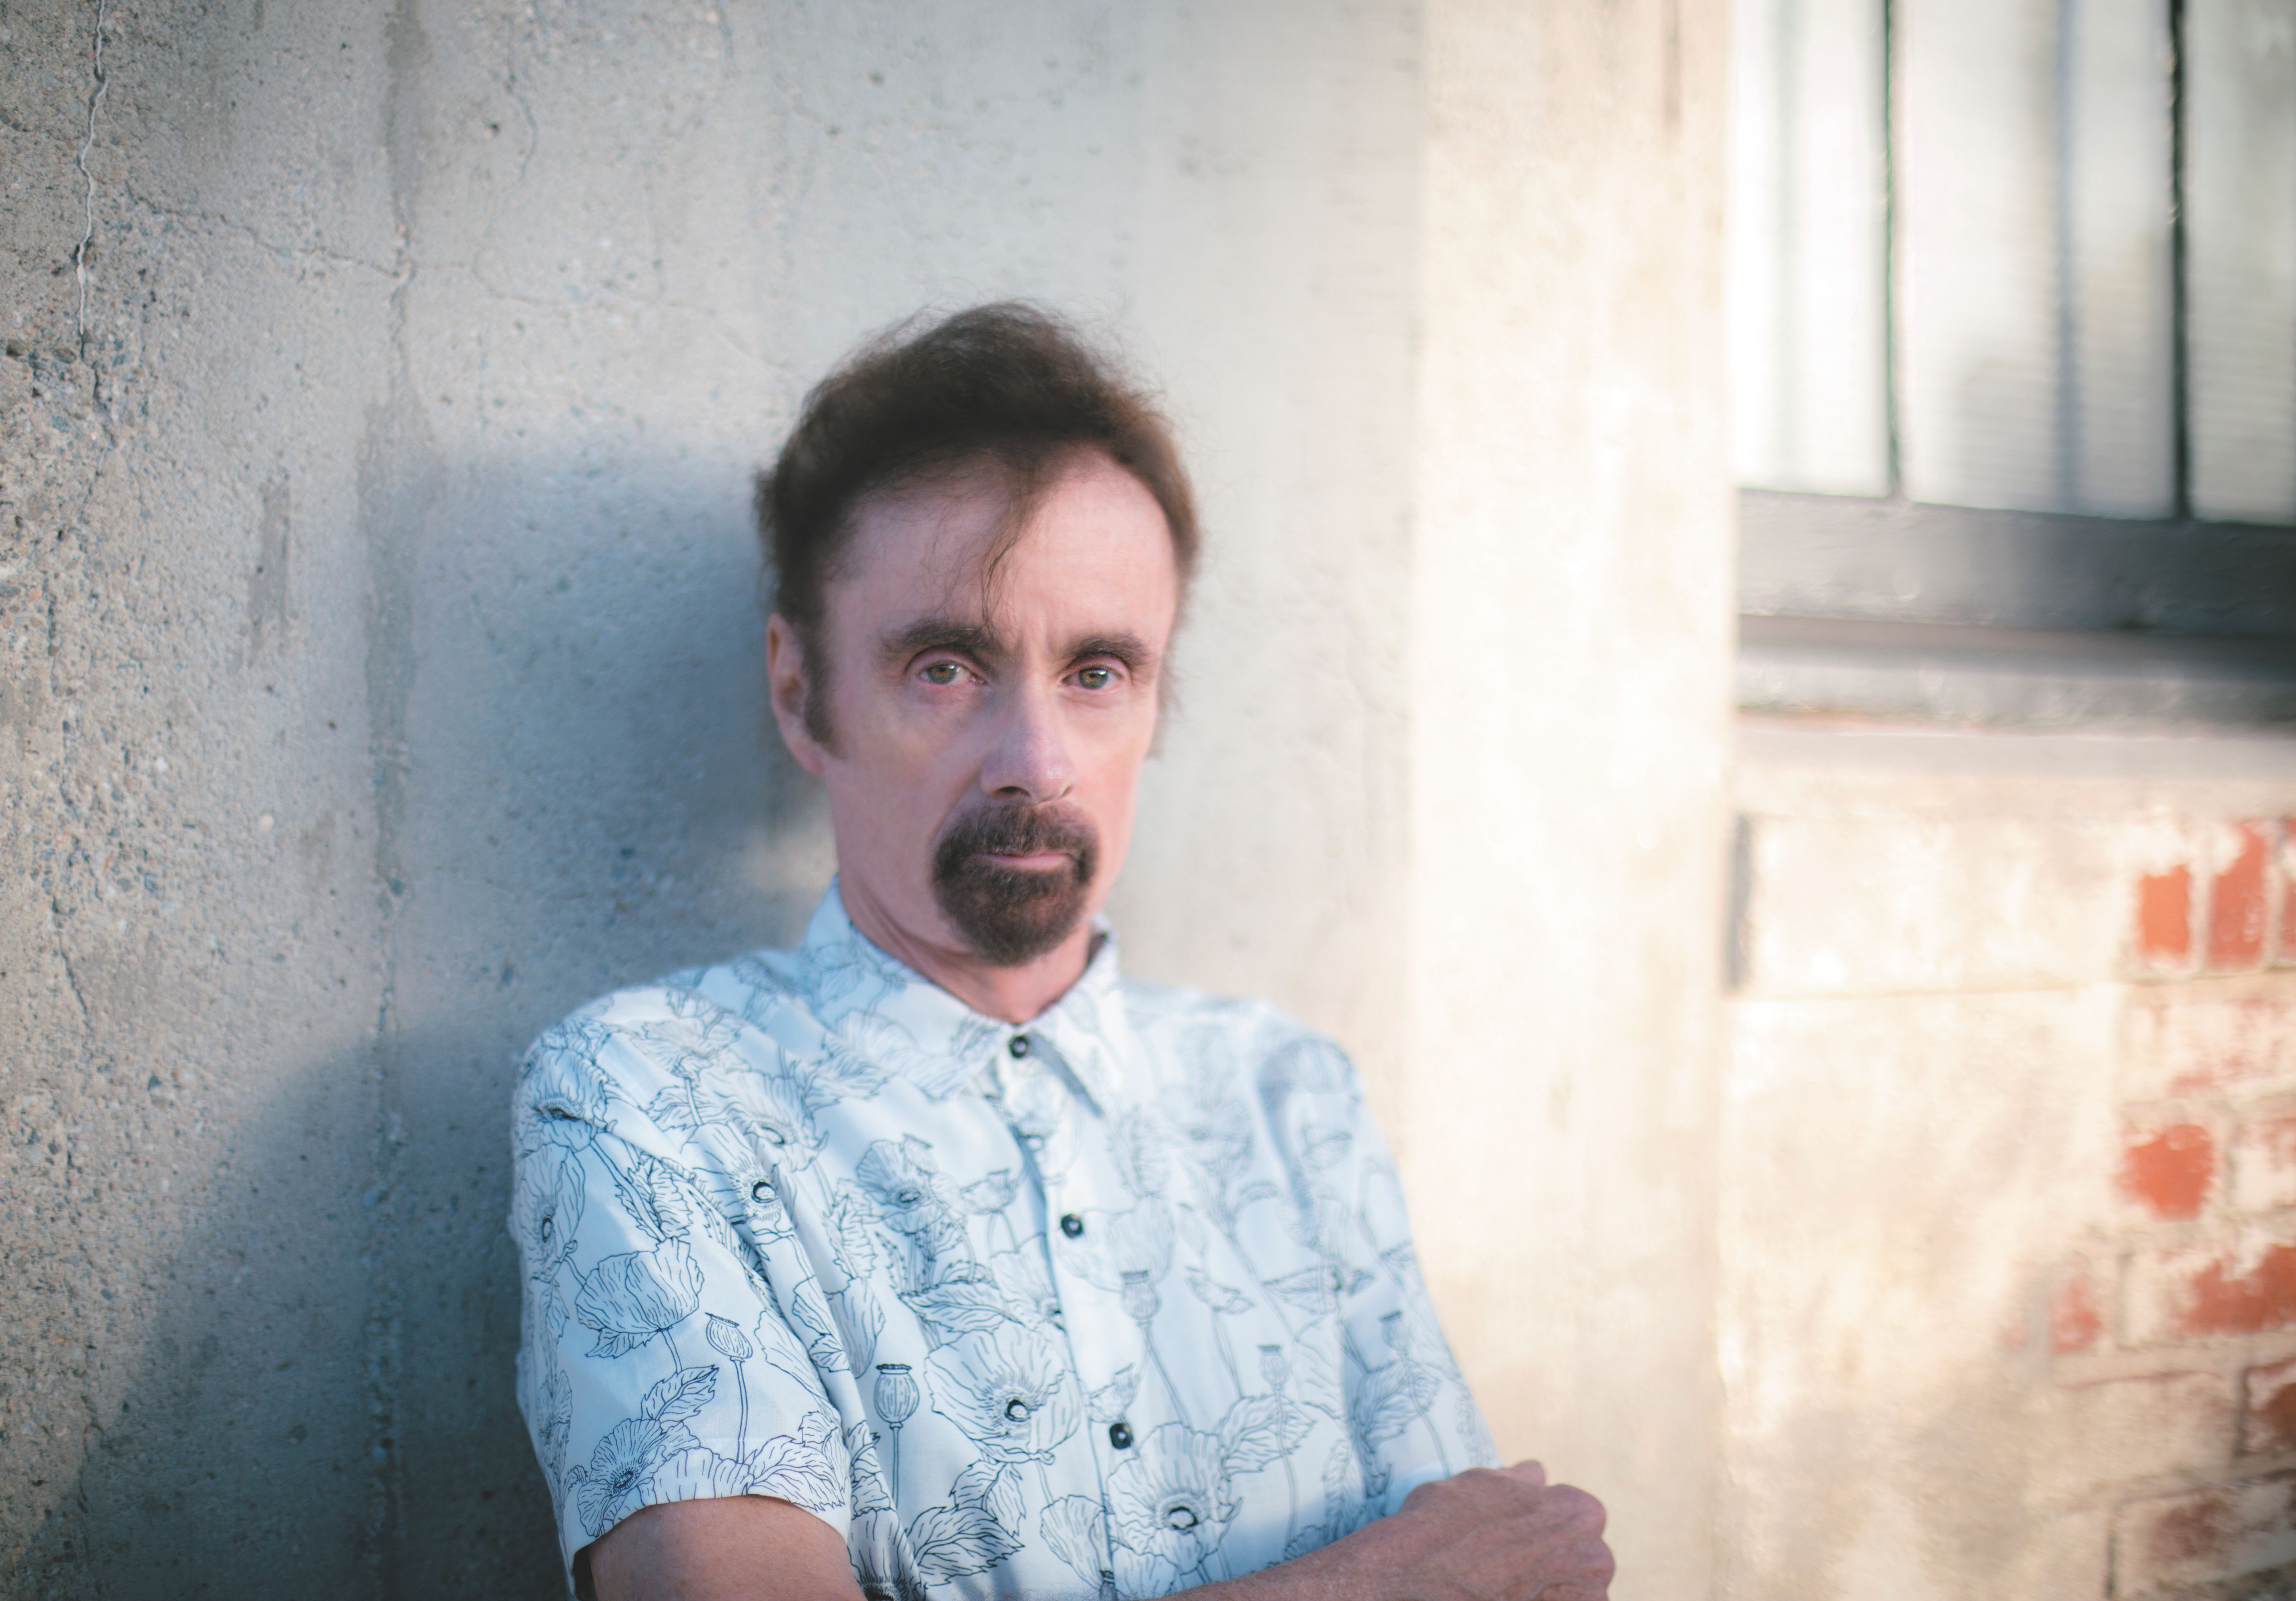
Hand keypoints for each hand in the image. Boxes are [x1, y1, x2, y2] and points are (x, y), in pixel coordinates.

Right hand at [1246, 1461, 1610, 1600]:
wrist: (1411, 1588)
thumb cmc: (1443, 1530)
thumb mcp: (1479, 1485)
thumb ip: (1519, 1480)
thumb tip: (1538, 1474)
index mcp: (1581, 1512)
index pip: (1574, 1518)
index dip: (1539, 1529)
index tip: (1510, 1541)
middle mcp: (1597, 1559)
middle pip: (1580, 1559)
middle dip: (1549, 1563)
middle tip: (1501, 1570)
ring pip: (1573, 1594)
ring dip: (1546, 1591)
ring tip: (1497, 1589)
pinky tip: (1500, 1599)